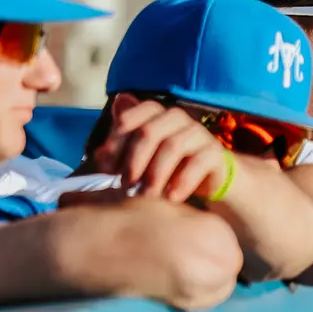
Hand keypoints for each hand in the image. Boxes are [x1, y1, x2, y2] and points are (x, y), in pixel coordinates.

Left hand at [94, 93, 231, 202]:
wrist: (211, 179)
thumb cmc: (169, 167)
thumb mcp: (142, 158)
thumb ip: (121, 152)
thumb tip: (97, 155)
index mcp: (155, 113)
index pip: (129, 118)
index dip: (115, 143)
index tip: (106, 169)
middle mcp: (176, 117)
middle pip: (148, 132)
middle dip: (133, 161)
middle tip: (125, 186)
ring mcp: (197, 132)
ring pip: (172, 147)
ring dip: (155, 175)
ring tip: (147, 196)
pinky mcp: (215, 152)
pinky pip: (197, 163)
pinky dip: (182, 182)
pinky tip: (171, 198)